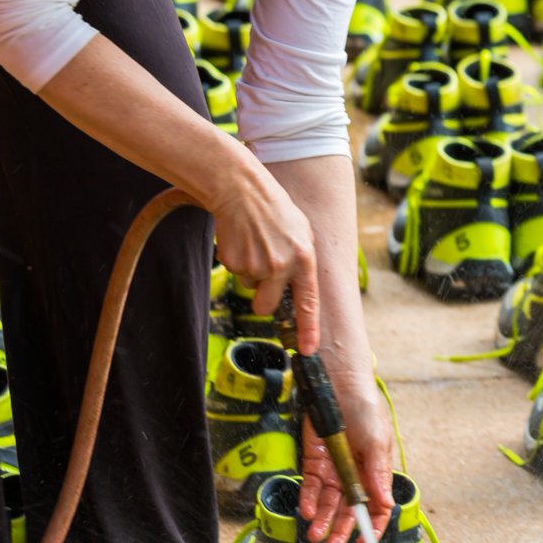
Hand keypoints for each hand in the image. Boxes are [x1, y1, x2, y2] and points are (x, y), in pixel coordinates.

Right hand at [210, 161, 322, 352]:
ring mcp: (256, 265)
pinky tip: (245, 242)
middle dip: (263, 300)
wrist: (244, 192)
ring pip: (251, 288)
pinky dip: (240, 262)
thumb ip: (304, 264)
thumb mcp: (303, 235)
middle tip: (265, 276)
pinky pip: (237, 274)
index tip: (308, 350)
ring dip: (253, 275)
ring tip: (258, 247)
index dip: (308, 329)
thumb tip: (302, 294)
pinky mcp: (234, 262)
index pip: (307, 303)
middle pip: (267, 307)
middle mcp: (281, 267)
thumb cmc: (277, 213)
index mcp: (304, 260)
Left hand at [297, 373, 395, 542]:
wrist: (338, 385)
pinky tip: (305, 511)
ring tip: (314, 536)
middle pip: (347, 510)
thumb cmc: (365, 410)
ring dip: (320, 520)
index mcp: (375, 472)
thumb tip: (384, 503)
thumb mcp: (376, 441)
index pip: (376, 506)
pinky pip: (309, 486)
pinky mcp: (314, 462)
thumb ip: (378, 473)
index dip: (372, 527)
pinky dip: (307, 499)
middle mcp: (354, 475)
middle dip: (340, 532)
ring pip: (326, 503)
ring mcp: (333, 470)